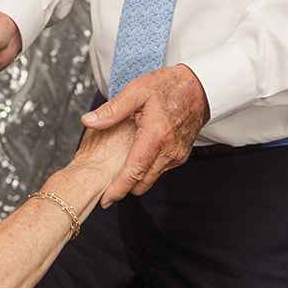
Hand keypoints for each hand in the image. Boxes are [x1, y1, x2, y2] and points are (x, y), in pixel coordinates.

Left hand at [82, 64, 208, 205]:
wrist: (199, 88)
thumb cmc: (168, 87)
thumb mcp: (136, 91)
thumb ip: (112, 110)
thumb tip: (88, 121)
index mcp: (155, 136)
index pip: (134, 172)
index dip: (118, 189)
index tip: (105, 200)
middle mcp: (168, 151)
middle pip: (142, 183)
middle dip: (124, 189)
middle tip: (106, 188)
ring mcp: (177, 156)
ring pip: (151, 178)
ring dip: (136, 179)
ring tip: (119, 171)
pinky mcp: (180, 156)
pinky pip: (160, 170)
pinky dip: (146, 170)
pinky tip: (136, 157)